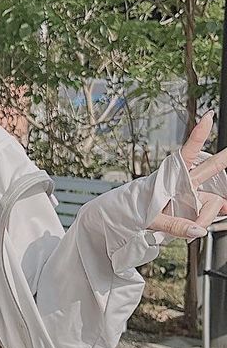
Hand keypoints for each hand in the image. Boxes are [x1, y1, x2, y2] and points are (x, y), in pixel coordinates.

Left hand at [148, 111, 226, 240]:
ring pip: (213, 201)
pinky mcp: (198, 204)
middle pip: (210, 168)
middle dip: (224, 157)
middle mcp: (185, 181)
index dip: (198, 136)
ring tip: (193, 226)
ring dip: (207, 215)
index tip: (208, 118)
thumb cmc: (137, 211)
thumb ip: (175, 225)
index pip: (186, 154)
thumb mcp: (151, 219)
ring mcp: (193, 193)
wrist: (130, 218)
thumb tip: (198, 229)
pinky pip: (213, 209)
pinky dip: (213, 215)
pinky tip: (216, 216)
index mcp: (170, 177)